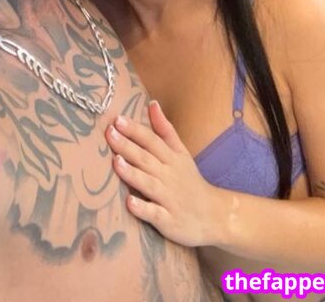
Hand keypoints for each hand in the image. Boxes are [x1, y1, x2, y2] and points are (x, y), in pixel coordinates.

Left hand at [106, 100, 225, 246]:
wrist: (214, 215)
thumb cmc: (190, 181)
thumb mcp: (181, 152)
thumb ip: (165, 130)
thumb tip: (152, 103)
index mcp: (171, 158)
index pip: (152, 141)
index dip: (135, 130)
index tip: (118, 120)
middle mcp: (169, 176)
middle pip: (147, 159)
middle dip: (128, 146)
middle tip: (110, 133)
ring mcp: (169, 199)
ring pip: (149, 184)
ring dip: (133, 174)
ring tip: (116, 162)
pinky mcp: (169, 221)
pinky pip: (155, 214)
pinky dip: (143, 208)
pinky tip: (130, 202)